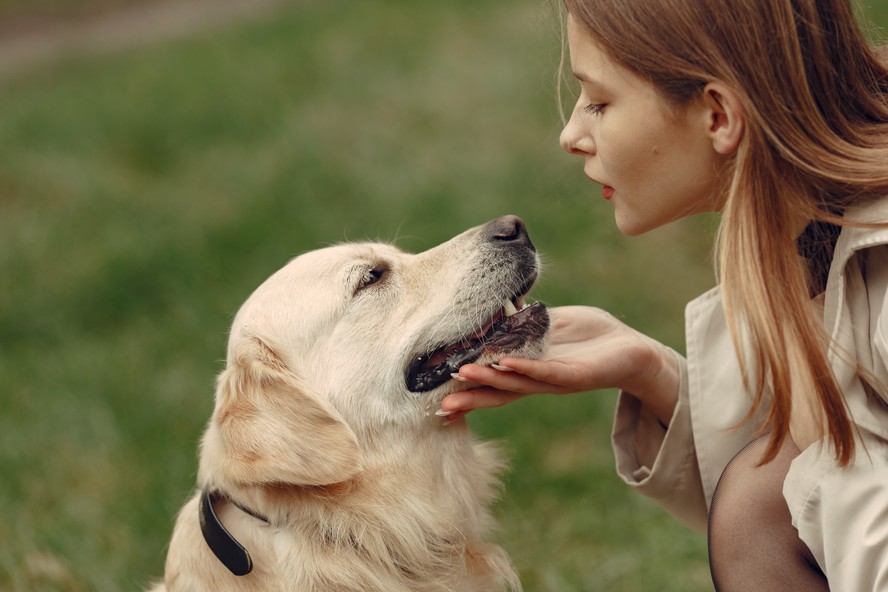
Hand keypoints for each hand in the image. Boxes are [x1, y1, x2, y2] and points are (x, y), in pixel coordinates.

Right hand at [440, 305, 679, 424]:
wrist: (631, 350)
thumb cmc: (590, 337)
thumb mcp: (549, 324)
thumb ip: (523, 321)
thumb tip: (496, 307)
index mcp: (527, 368)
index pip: (490, 379)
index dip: (466, 386)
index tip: (439, 394)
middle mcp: (536, 379)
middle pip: (497, 390)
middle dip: (470, 396)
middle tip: (441, 403)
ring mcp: (553, 379)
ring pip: (516, 382)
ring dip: (488, 379)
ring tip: (463, 373)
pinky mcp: (574, 375)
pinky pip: (545, 372)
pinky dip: (524, 368)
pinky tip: (506, 363)